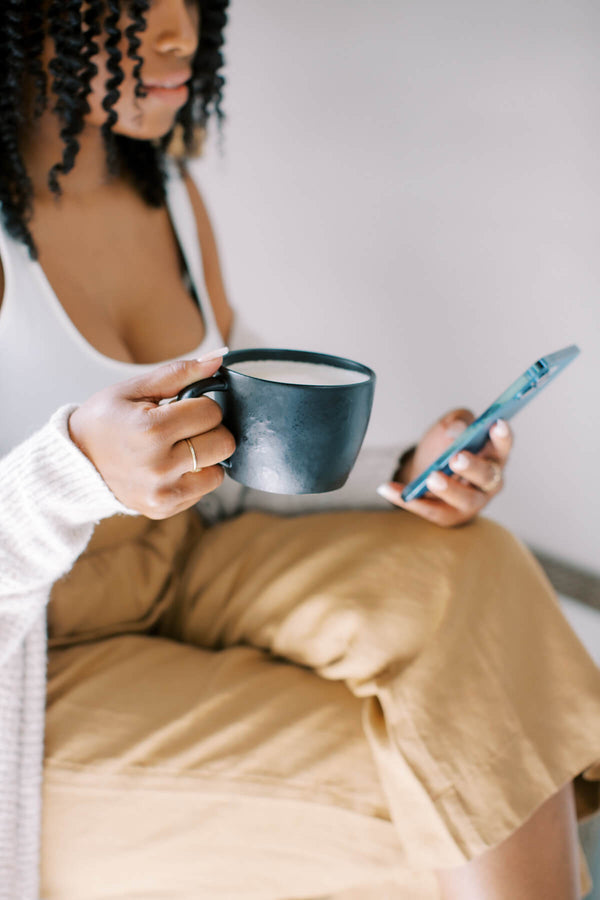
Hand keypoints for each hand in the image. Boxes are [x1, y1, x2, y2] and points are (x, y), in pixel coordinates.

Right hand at [68, 354, 235, 518]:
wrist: (75, 462)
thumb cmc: (104, 421)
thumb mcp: (133, 389)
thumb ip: (178, 373)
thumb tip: (217, 360)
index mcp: (151, 430)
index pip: (211, 412)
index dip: (201, 404)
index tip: (182, 408)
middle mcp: (159, 466)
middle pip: (223, 443)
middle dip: (209, 430)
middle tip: (183, 428)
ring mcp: (162, 492)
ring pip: (218, 472)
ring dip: (205, 457)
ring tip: (177, 449)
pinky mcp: (165, 508)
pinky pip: (204, 490)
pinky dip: (194, 476)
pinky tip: (169, 467)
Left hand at [377, 408, 512, 526]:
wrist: (425, 470)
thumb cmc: (445, 447)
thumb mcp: (449, 426)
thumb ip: (456, 421)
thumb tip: (457, 429)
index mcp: (494, 456)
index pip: (503, 446)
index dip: (502, 437)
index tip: (496, 423)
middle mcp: (489, 482)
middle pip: (487, 476)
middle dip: (472, 466)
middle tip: (456, 458)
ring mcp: (472, 502)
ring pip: (465, 500)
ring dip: (448, 489)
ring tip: (431, 477)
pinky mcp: (449, 516)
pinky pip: (430, 510)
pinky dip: (408, 499)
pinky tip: (387, 488)